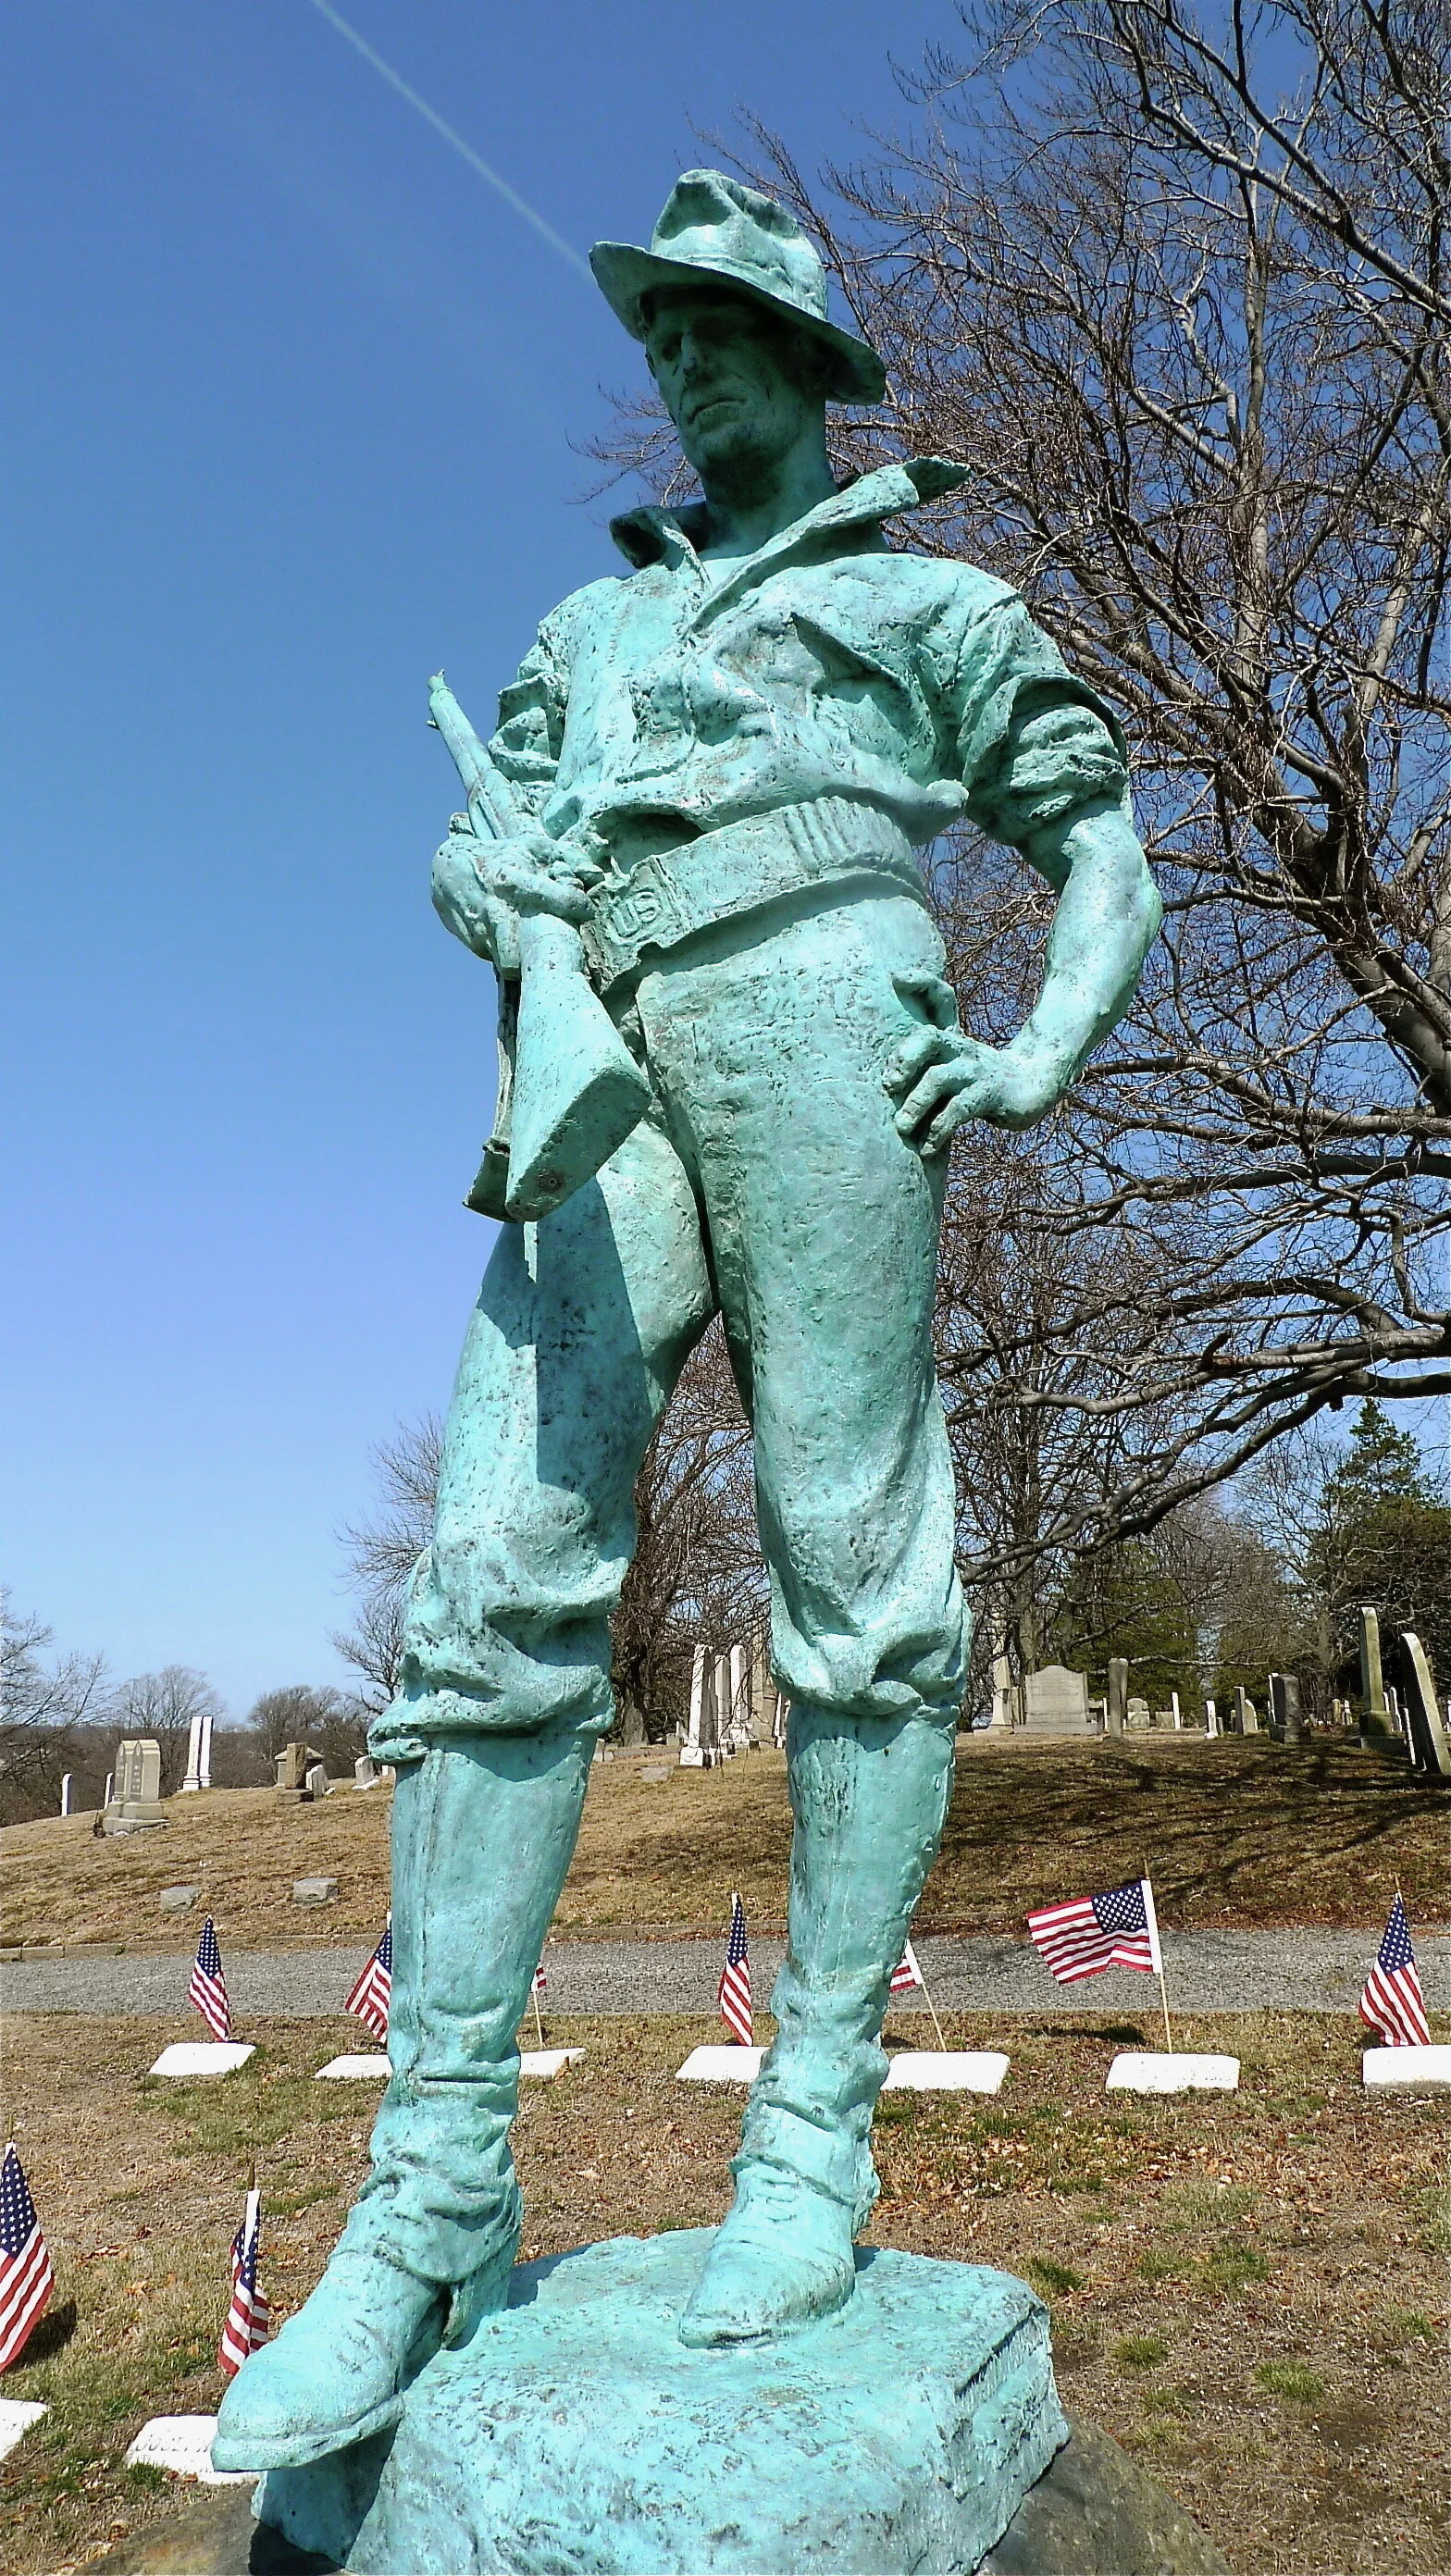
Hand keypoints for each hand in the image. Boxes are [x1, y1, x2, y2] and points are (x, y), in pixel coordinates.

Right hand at [431, 826, 605, 974]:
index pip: (556, 896)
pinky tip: (515, 937)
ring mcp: (484, 928)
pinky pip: (502, 956)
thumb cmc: (499, 855)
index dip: (575, 905)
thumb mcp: (531, 846)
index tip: (584, 910)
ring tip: (537, 941)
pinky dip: (511, 951)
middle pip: (531, 943)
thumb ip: (567, 857)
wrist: (447, 870)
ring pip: (515, 957)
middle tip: (560, 939)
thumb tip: (596, 875)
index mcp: (514, 877)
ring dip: (529, 953)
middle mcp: (498, 905)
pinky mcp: (475, 943)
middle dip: (548, 946)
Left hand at [883, 972, 1067, 1151]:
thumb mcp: (953, 1067)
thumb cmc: (981, 1079)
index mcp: (951, 1038)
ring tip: (902, 1127)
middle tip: (888, 1085)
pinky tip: (928, 1147)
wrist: (1035, 1087)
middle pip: (929, 1038)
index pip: (940, 998)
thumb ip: (923, 1067)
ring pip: (938, 1079)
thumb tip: (882, 1082)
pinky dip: (939, 1130)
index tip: (896, 978)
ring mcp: (976, 1071)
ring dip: (916, 1104)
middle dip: (904, 1059)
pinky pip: (959, 1110)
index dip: (921, 983)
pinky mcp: (990, 1095)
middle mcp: (961, 1049)